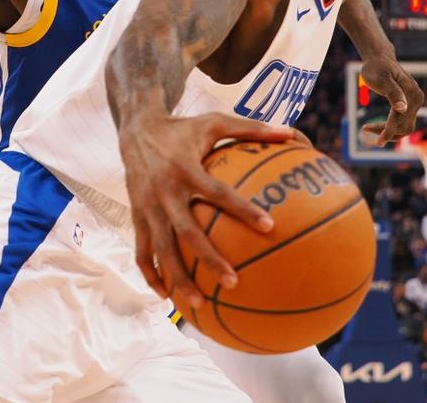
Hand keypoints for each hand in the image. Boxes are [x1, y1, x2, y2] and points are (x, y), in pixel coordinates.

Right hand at [119, 112, 295, 306]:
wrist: (135, 129)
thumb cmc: (183, 128)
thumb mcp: (214, 121)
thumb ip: (251, 128)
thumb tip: (291, 132)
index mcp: (185, 168)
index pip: (217, 192)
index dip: (242, 209)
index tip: (270, 227)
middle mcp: (164, 191)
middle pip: (186, 232)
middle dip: (208, 259)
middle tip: (233, 281)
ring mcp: (147, 206)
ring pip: (161, 249)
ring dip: (178, 278)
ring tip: (200, 304)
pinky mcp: (136, 216)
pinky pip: (141, 251)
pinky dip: (150, 274)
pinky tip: (165, 296)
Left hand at [358, 56, 423, 143]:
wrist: (379, 59)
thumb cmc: (376, 68)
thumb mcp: (381, 79)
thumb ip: (393, 93)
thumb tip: (402, 109)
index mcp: (412, 94)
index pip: (401, 119)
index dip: (389, 131)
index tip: (378, 142)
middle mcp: (417, 99)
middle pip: (404, 126)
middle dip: (386, 132)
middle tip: (365, 128)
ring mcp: (415, 102)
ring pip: (404, 127)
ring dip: (389, 132)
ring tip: (369, 128)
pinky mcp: (410, 104)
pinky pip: (402, 121)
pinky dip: (391, 127)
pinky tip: (376, 126)